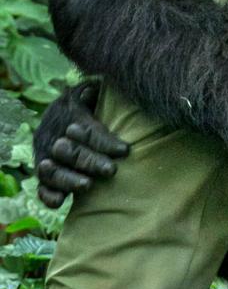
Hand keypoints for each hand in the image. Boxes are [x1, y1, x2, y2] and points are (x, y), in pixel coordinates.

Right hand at [36, 84, 128, 208]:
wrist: (66, 113)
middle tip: (111, 170)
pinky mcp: (45, 175)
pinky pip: (41, 186)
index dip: (103, 140)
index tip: (125, 150)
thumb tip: (101, 87)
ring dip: (69, 179)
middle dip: (90, 161)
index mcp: (67, 114)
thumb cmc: (92, 104)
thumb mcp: (95, 93)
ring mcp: (46, 156)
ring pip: (52, 170)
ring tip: (88, 185)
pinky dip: (48, 194)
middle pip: (68, 150)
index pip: (85, 129)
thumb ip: (101, 93)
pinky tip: (60, 201)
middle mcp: (54, 135)